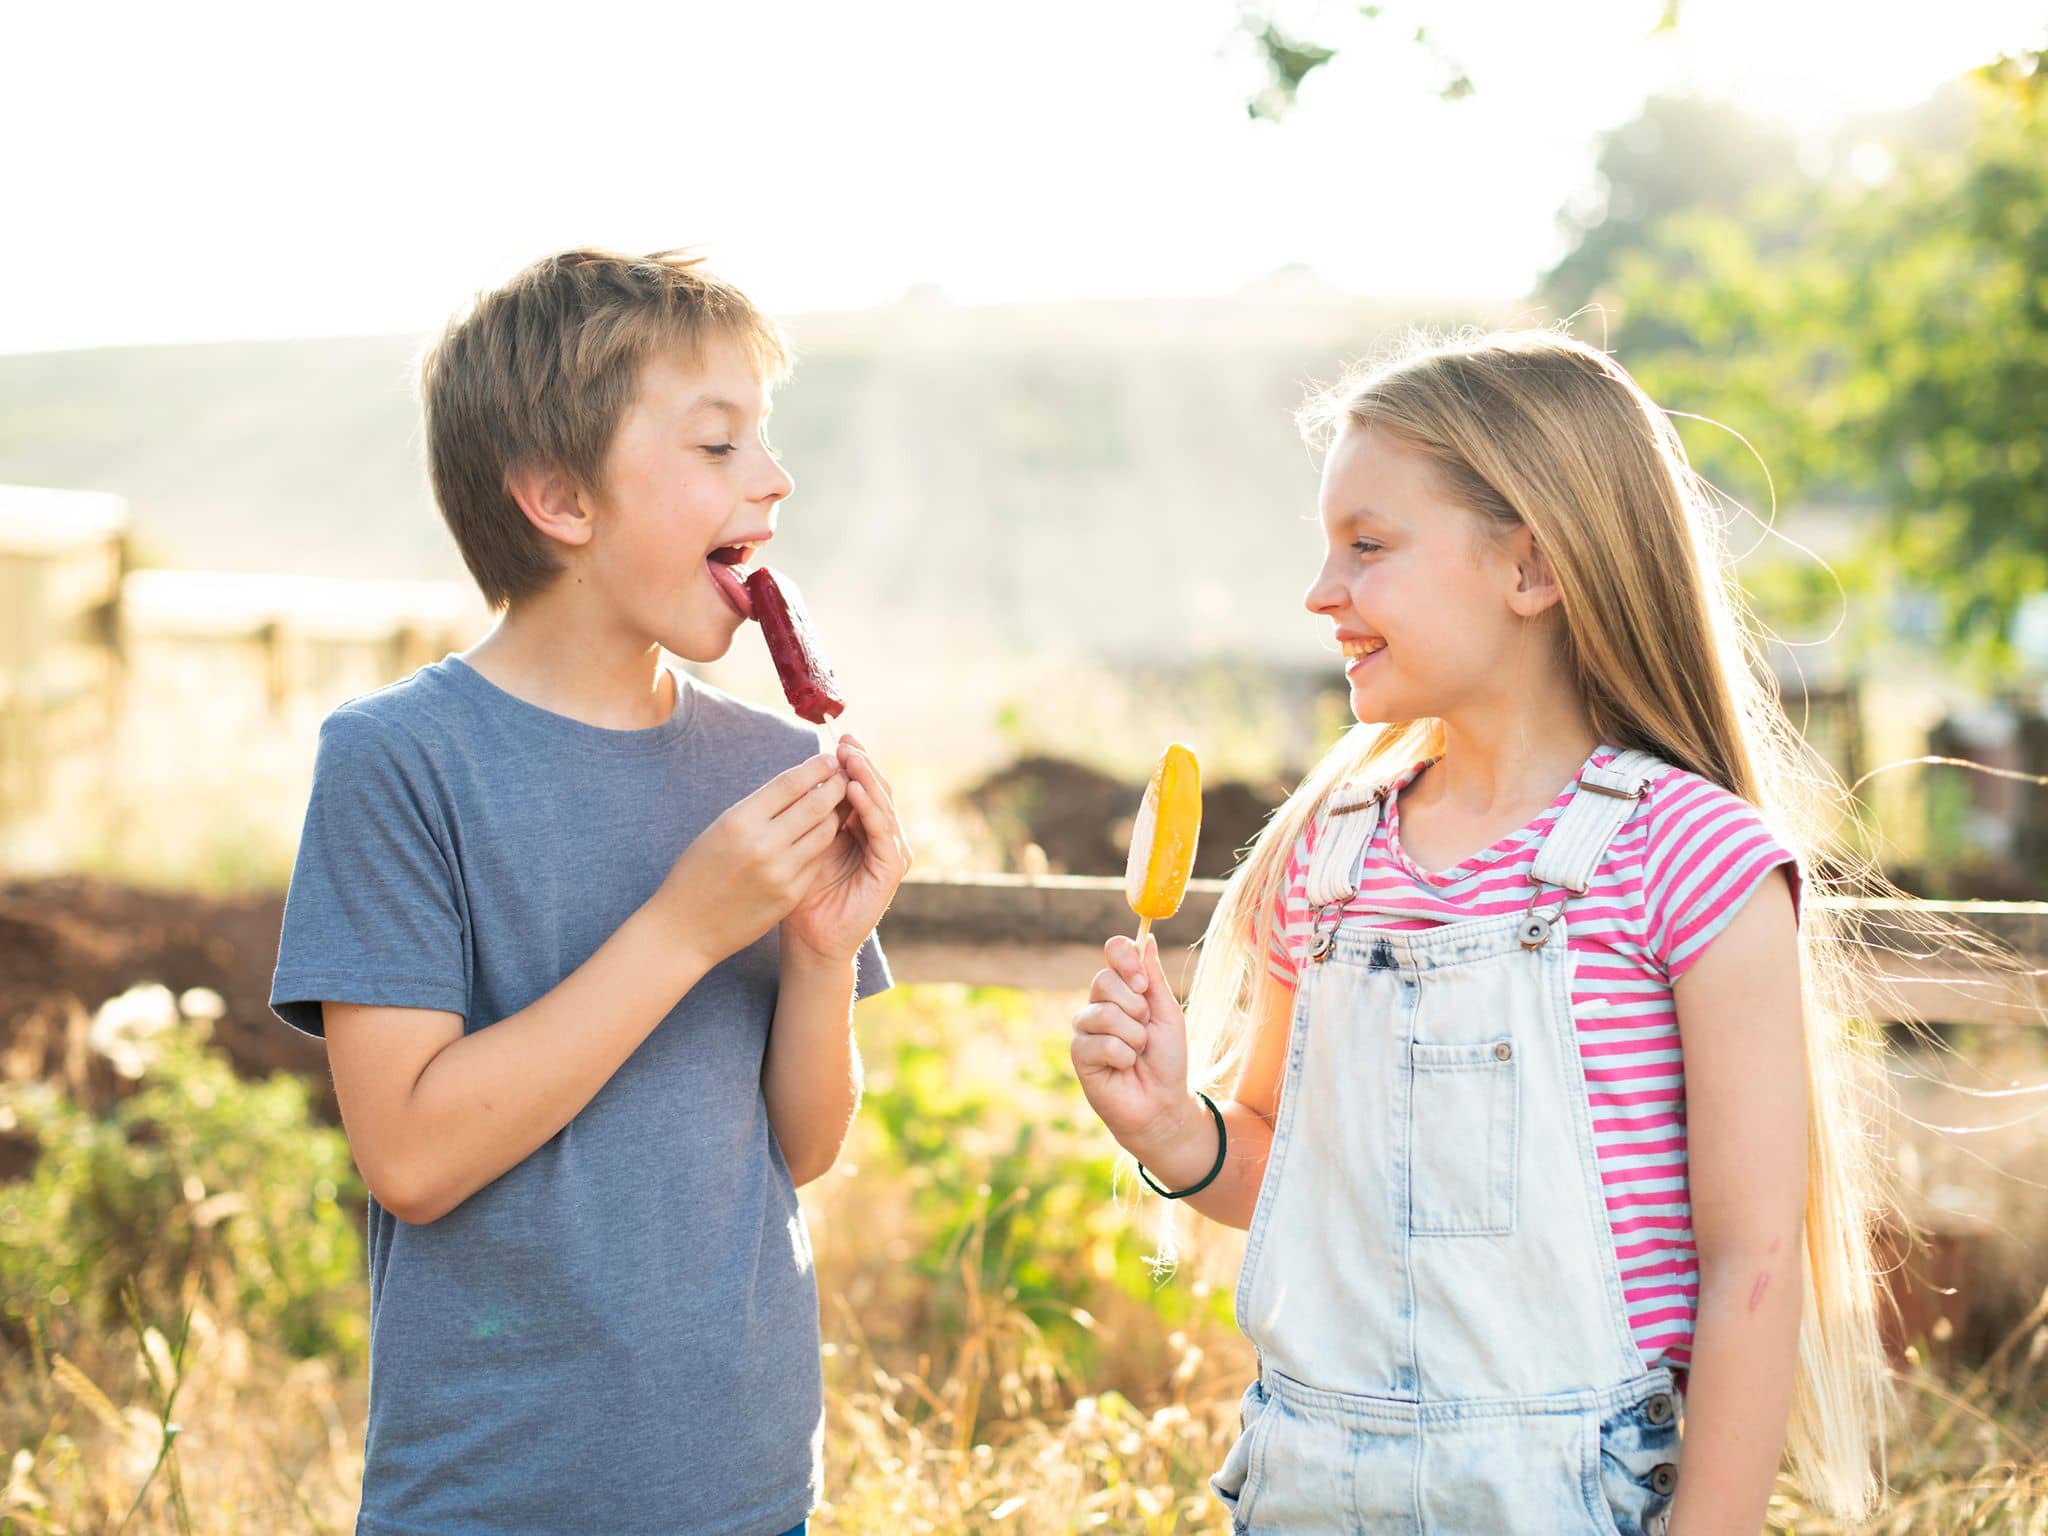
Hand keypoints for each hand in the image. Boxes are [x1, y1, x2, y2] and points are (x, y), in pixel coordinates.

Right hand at [656, 754, 847, 966]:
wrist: (685, 929)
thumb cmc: (699, 872)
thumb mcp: (720, 830)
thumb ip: (759, 808)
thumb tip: (800, 782)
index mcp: (739, 821)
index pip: (790, 783)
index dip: (815, 767)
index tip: (829, 758)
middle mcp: (762, 844)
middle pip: (816, 804)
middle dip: (836, 786)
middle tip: (845, 777)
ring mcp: (780, 873)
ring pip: (825, 832)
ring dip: (834, 815)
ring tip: (837, 805)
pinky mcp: (790, 895)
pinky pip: (818, 861)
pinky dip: (822, 845)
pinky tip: (822, 837)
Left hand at [783, 733, 912, 962]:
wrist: (809, 939)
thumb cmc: (799, 893)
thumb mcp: (801, 842)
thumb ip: (809, 812)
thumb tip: (805, 770)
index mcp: (859, 828)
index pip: (862, 785)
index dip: (853, 761)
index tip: (838, 737)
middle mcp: (879, 837)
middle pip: (878, 790)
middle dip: (863, 764)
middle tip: (847, 741)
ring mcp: (889, 853)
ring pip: (883, 806)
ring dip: (867, 780)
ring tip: (851, 759)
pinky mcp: (890, 871)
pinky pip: (883, 833)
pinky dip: (870, 810)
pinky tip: (854, 792)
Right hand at [1071, 934, 1195, 1159]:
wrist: (1162, 1104)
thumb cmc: (1167, 1060)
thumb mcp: (1167, 1014)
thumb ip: (1154, 979)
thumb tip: (1147, 939)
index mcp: (1122, 989)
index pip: (1113, 952)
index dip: (1124, 958)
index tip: (1142, 982)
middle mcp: (1099, 1003)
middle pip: (1105, 980)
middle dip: (1137, 1008)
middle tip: (1146, 1029)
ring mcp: (1086, 1028)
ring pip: (1106, 1014)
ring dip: (1135, 1037)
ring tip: (1137, 1053)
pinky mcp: (1079, 1053)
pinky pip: (1102, 1043)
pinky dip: (1123, 1057)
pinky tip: (1123, 1068)